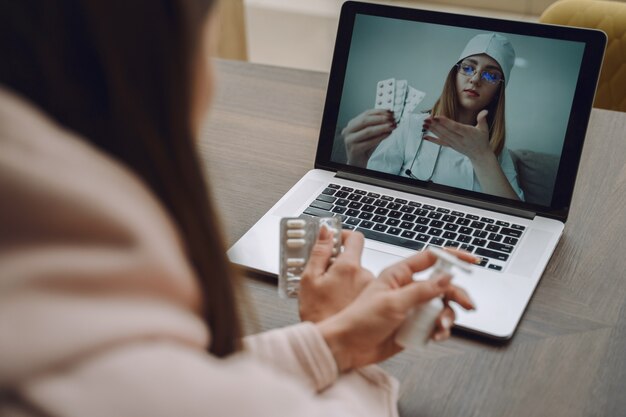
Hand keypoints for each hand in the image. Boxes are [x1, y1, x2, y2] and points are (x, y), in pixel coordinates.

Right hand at [299, 228, 372, 322]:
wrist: (331, 345)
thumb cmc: (317, 316)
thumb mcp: (309, 280)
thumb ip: (319, 252)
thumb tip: (325, 232)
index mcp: (348, 267)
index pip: (355, 238)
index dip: (345, 236)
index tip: (338, 241)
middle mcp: (365, 276)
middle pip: (358, 260)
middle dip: (345, 266)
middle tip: (330, 280)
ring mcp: (374, 291)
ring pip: (363, 278)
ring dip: (352, 283)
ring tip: (337, 298)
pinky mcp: (380, 305)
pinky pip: (370, 294)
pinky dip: (360, 296)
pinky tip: (347, 307)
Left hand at [316, 249, 475, 371]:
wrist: (349, 348)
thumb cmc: (360, 320)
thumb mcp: (393, 302)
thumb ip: (422, 290)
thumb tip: (446, 277)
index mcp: (399, 275)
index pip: (430, 258)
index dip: (452, 257)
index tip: (472, 260)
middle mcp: (407, 289)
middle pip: (442, 285)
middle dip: (456, 295)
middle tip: (466, 305)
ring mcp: (412, 308)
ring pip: (442, 307)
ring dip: (447, 316)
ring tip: (441, 327)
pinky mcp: (414, 325)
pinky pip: (435, 324)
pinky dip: (440, 330)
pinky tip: (436, 335)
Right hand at [342, 109, 395, 166]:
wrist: (358, 161)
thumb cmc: (364, 147)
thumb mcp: (370, 133)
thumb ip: (377, 125)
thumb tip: (390, 116)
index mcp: (352, 124)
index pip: (366, 114)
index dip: (379, 112)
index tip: (389, 112)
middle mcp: (348, 130)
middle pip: (365, 120)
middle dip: (380, 119)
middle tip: (391, 119)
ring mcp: (350, 140)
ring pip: (368, 131)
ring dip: (382, 128)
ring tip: (391, 126)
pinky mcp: (354, 149)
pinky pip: (370, 142)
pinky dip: (380, 137)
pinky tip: (387, 134)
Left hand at [423, 110, 490, 161]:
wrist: (479, 155)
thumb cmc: (482, 140)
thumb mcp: (484, 129)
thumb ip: (482, 119)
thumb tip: (485, 111)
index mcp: (467, 133)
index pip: (454, 127)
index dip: (445, 122)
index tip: (437, 117)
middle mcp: (459, 139)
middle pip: (446, 131)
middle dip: (435, 125)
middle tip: (427, 118)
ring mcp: (454, 143)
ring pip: (442, 136)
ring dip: (432, 130)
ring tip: (424, 124)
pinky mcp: (451, 146)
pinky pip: (441, 143)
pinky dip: (433, 140)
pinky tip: (425, 137)